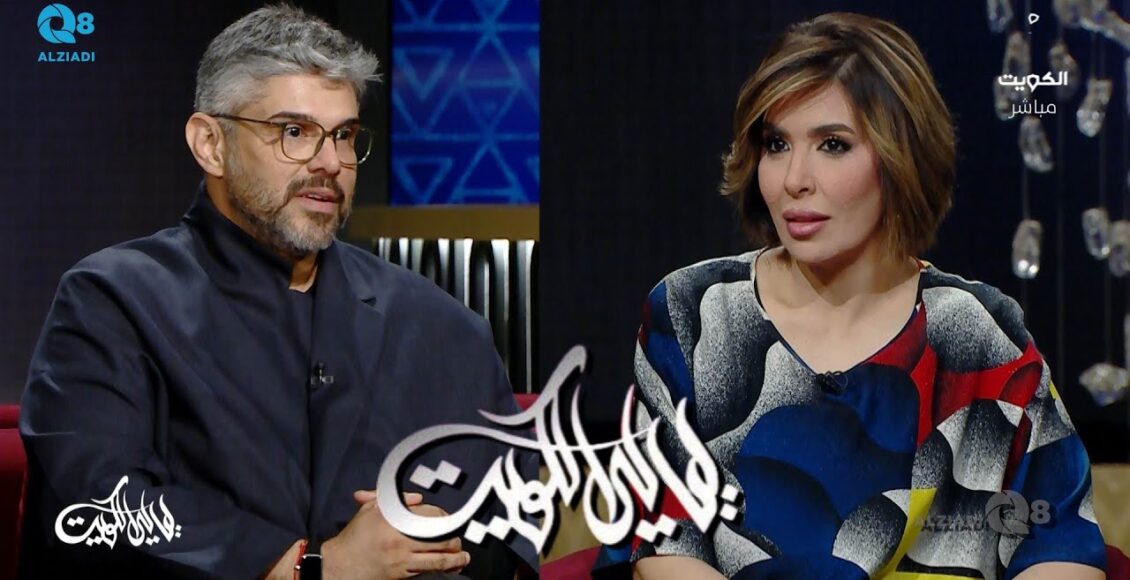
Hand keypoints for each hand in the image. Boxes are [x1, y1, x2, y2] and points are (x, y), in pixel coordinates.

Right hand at [322, 490, 468, 579]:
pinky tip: (449, 568)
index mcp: (393, 518)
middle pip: (439, 537)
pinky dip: (441, 569)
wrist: (339, 565)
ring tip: (463, 558)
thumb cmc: (355, 537)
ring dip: (455, 558)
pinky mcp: (400, 574)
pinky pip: (426, 571)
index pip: (430, 515)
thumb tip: (419, 499)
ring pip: (437, 558)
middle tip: (459, 541)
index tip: (448, 521)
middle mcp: (399, 538)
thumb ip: (395, 499)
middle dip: (454, 540)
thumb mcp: (370, 510)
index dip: (443, 518)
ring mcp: (401, 558)